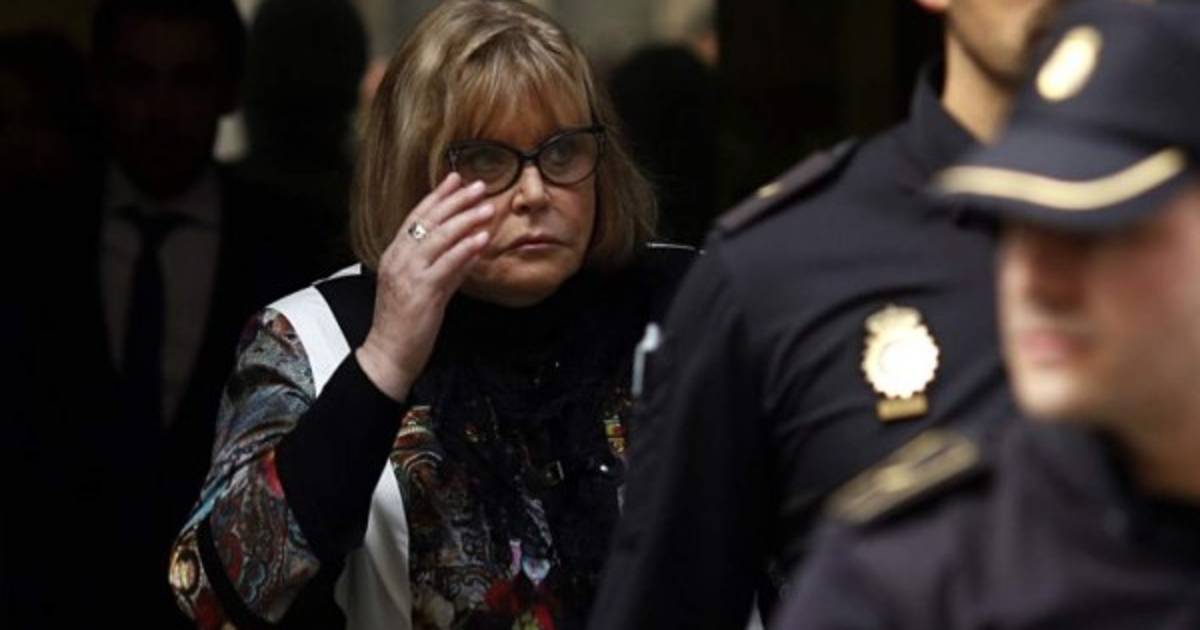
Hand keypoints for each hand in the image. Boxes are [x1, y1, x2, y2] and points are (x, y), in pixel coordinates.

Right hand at [356, 173, 493, 400]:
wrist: (388, 355)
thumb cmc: (406, 324)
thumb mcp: (429, 289)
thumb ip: (449, 268)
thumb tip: (472, 249)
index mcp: (395, 255)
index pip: (417, 216)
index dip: (438, 196)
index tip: (456, 178)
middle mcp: (398, 259)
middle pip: (428, 220)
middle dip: (455, 200)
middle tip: (478, 186)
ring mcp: (408, 274)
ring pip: (438, 237)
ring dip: (465, 219)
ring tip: (487, 207)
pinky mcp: (421, 292)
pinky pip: (446, 264)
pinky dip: (465, 249)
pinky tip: (482, 238)